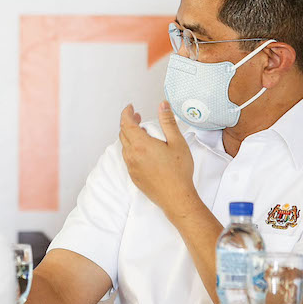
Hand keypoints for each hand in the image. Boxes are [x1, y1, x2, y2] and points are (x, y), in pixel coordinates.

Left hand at [119, 101, 196, 218]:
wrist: (176, 197)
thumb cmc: (178, 172)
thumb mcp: (177, 142)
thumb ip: (168, 122)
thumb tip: (162, 105)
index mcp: (140, 145)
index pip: (126, 124)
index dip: (126, 113)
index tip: (130, 108)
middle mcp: (132, 155)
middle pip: (123, 134)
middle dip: (128, 123)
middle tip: (137, 117)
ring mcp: (131, 167)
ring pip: (125, 146)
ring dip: (130, 136)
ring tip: (143, 133)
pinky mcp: (134, 176)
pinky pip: (128, 158)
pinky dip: (132, 148)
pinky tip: (144, 150)